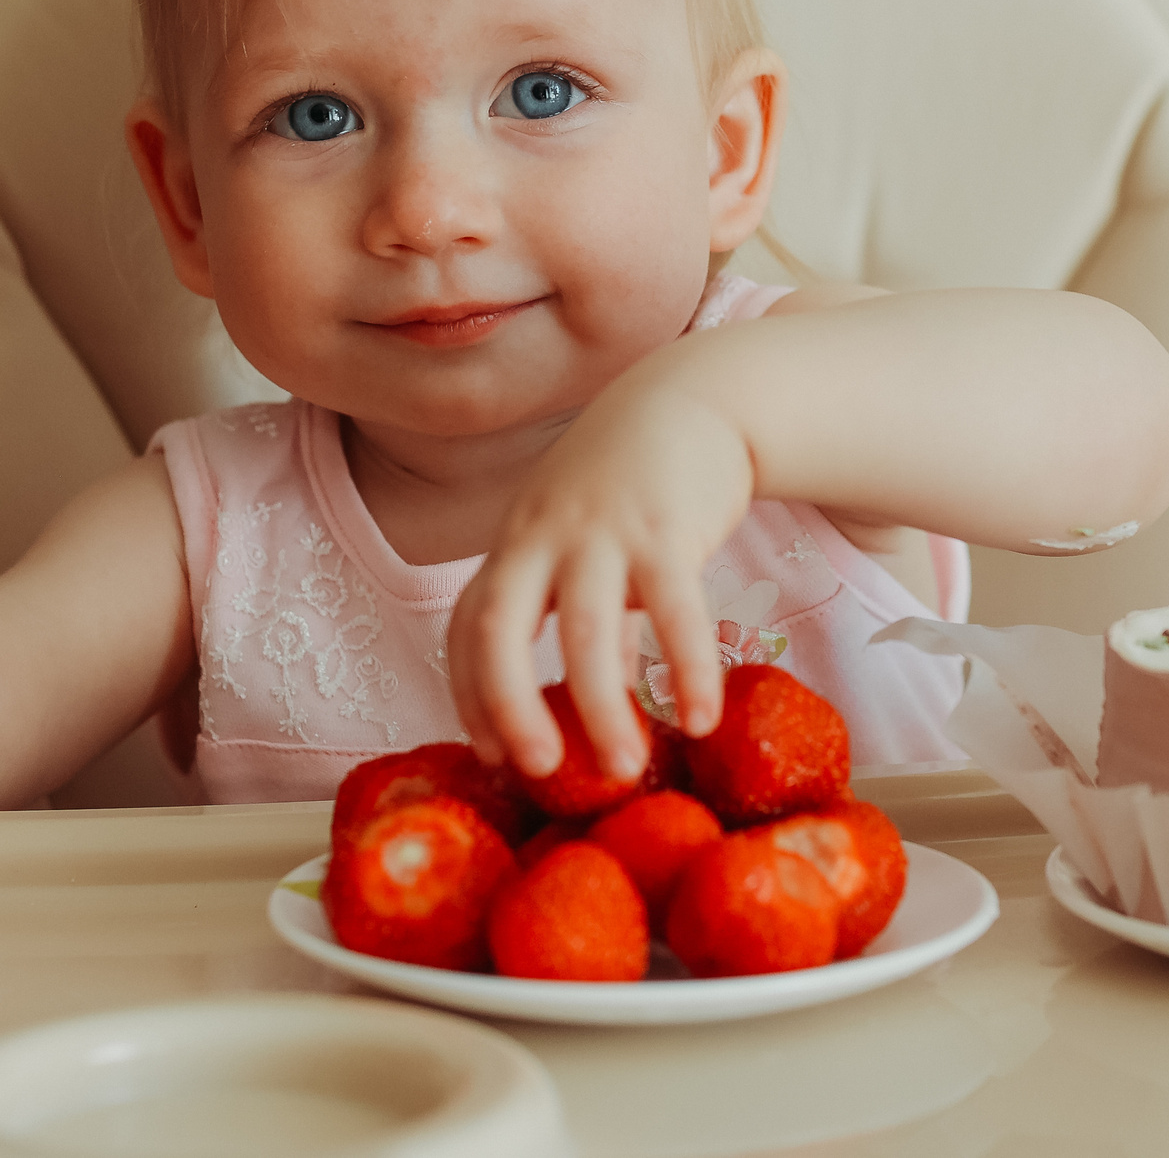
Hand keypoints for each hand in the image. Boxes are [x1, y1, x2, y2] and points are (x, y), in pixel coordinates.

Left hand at [447, 380, 751, 780]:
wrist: (696, 396)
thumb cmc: (636, 480)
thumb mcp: (591, 541)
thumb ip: (593, 616)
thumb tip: (607, 700)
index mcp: (516, 544)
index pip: (466, 626)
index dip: (469, 693)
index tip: (492, 754)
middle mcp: (543, 535)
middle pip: (496, 626)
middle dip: (507, 705)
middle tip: (539, 772)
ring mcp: (601, 528)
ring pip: (583, 629)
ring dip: (601, 708)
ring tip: (627, 768)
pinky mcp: (666, 526)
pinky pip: (673, 609)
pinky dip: (685, 668)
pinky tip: (701, 719)